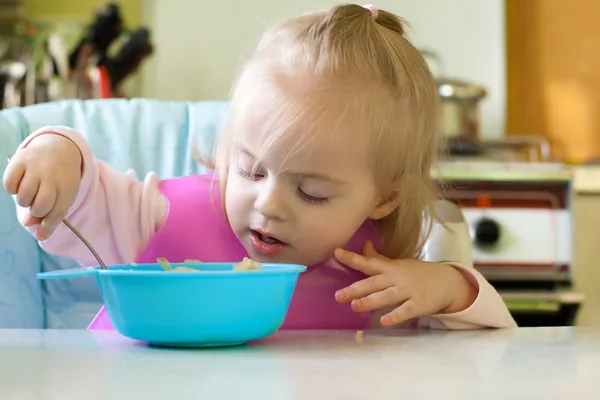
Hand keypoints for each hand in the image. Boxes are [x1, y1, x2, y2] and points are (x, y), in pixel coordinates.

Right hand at [3, 134, 81, 240]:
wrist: (59, 148)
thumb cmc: (60, 178)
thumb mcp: (62, 194)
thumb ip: (49, 212)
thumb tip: (28, 223)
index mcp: (68, 187)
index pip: (57, 212)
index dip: (48, 227)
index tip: (41, 235)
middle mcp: (52, 176)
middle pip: (39, 207)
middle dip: (36, 211)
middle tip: (38, 204)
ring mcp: (36, 167)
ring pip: (23, 198)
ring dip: (24, 200)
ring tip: (31, 191)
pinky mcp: (20, 160)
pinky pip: (9, 185)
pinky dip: (12, 188)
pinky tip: (21, 182)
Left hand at [334, 241, 477, 326]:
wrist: (448, 281)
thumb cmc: (418, 273)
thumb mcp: (398, 263)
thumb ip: (379, 258)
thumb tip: (363, 245)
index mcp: (390, 268)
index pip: (368, 262)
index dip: (352, 258)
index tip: (336, 252)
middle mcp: (397, 278)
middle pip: (373, 283)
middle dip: (355, 289)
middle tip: (338, 296)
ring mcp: (408, 291)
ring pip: (387, 297)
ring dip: (370, 301)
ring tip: (354, 306)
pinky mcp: (419, 304)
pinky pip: (405, 311)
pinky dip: (395, 316)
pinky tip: (383, 321)